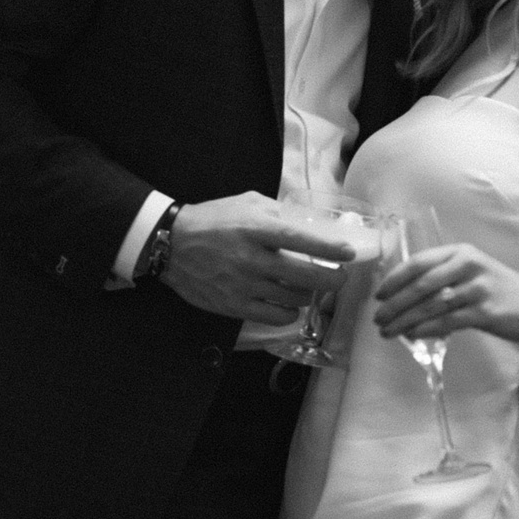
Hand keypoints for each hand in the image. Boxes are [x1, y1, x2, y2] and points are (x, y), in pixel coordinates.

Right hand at [165, 195, 358, 324]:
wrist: (170, 244)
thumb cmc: (213, 220)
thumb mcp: (247, 202)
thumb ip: (279, 212)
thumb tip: (312, 224)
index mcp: (255, 228)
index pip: (300, 239)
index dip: (329, 248)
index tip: (348, 252)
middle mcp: (251, 258)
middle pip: (305, 276)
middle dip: (331, 279)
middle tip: (340, 277)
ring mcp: (243, 285)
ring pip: (294, 297)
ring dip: (309, 293)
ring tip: (309, 286)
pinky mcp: (234, 306)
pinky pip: (276, 316)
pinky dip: (289, 312)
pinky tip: (289, 304)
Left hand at [374, 241, 518, 345]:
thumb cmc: (501, 291)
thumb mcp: (473, 273)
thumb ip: (444, 278)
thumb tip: (406, 298)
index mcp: (461, 252)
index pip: (418, 262)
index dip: (394, 280)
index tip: (378, 296)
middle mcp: (468, 264)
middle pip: (420, 285)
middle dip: (394, 304)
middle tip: (378, 319)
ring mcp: (477, 287)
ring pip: (430, 306)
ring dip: (404, 321)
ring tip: (388, 331)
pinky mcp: (485, 311)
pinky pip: (447, 322)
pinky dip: (425, 330)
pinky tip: (412, 336)